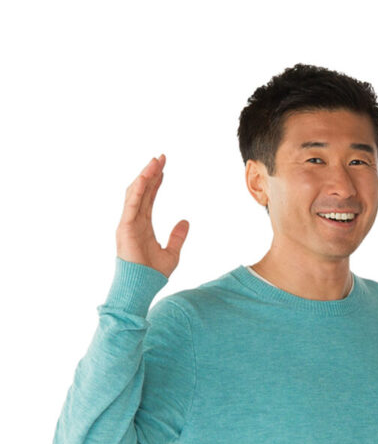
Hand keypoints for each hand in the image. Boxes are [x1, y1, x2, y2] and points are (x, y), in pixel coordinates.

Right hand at [117, 155, 188, 277]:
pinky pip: (131, 203)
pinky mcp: (125, 226)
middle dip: (151, 173)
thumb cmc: (153, 274)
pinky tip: (145, 178)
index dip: (156, 182)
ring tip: (154, 162)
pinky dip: (138, 190)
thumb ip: (178, 236)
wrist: (142, 286)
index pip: (149, 197)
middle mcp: (134, 219)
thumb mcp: (172, 253)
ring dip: (145, 176)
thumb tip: (186, 221)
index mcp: (143, 224)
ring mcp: (128, 222)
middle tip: (161, 157)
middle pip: (143, 191)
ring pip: (136, 193)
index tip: (164, 169)